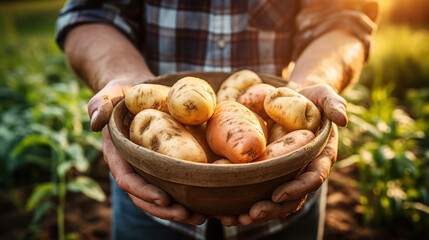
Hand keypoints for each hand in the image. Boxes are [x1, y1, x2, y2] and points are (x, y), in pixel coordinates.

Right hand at [90, 79, 205, 224]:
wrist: (135, 92)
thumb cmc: (121, 93)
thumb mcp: (108, 94)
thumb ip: (99, 105)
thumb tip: (96, 123)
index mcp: (117, 155)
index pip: (127, 179)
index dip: (143, 191)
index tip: (163, 198)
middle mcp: (133, 167)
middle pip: (144, 196)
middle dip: (164, 209)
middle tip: (186, 215)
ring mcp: (148, 169)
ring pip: (160, 197)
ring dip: (178, 211)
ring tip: (200, 217)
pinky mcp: (164, 165)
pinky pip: (174, 185)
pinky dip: (187, 197)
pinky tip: (206, 206)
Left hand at [218, 84, 344, 225]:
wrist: (298, 98)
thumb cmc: (312, 97)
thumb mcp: (325, 95)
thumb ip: (335, 104)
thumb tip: (342, 119)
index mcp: (321, 156)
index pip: (312, 178)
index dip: (297, 188)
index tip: (276, 194)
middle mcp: (304, 168)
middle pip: (292, 197)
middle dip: (273, 209)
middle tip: (251, 214)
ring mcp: (287, 171)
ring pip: (275, 200)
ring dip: (256, 212)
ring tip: (233, 219)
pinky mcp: (270, 169)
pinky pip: (260, 189)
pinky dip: (244, 201)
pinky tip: (225, 211)